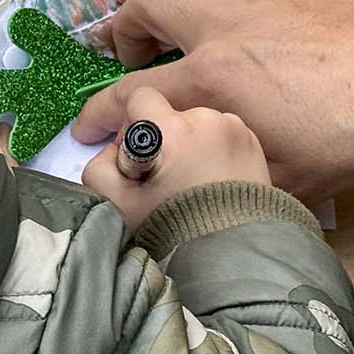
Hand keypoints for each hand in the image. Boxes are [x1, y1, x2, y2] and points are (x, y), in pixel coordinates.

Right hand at [73, 0, 353, 203]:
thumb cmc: (349, 139)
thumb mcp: (278, 178)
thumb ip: (221, 169)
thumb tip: (184, 173)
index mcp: (215, 80)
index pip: (133, 96)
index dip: (99, 115)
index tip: (88, 129)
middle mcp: (223, 23)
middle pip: (143, 3)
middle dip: (119, 27)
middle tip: (124, 51)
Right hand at [83, 88, 271, 228]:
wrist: (233, 256)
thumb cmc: (172, 231)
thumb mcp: (116, 204)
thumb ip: (100, 166)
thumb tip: (116, 149)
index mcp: (174, 129)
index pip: (138, 96)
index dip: (124, 119)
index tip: (123, 147)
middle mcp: (207, 119)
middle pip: (168, 112)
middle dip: (155, 136)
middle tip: (153, 174)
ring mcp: (235, 129)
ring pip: (195, 124)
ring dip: (184, 144)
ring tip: (186, 183)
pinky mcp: (252, 142)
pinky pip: (220, 134)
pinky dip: (209, 150)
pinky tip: (209, 182)